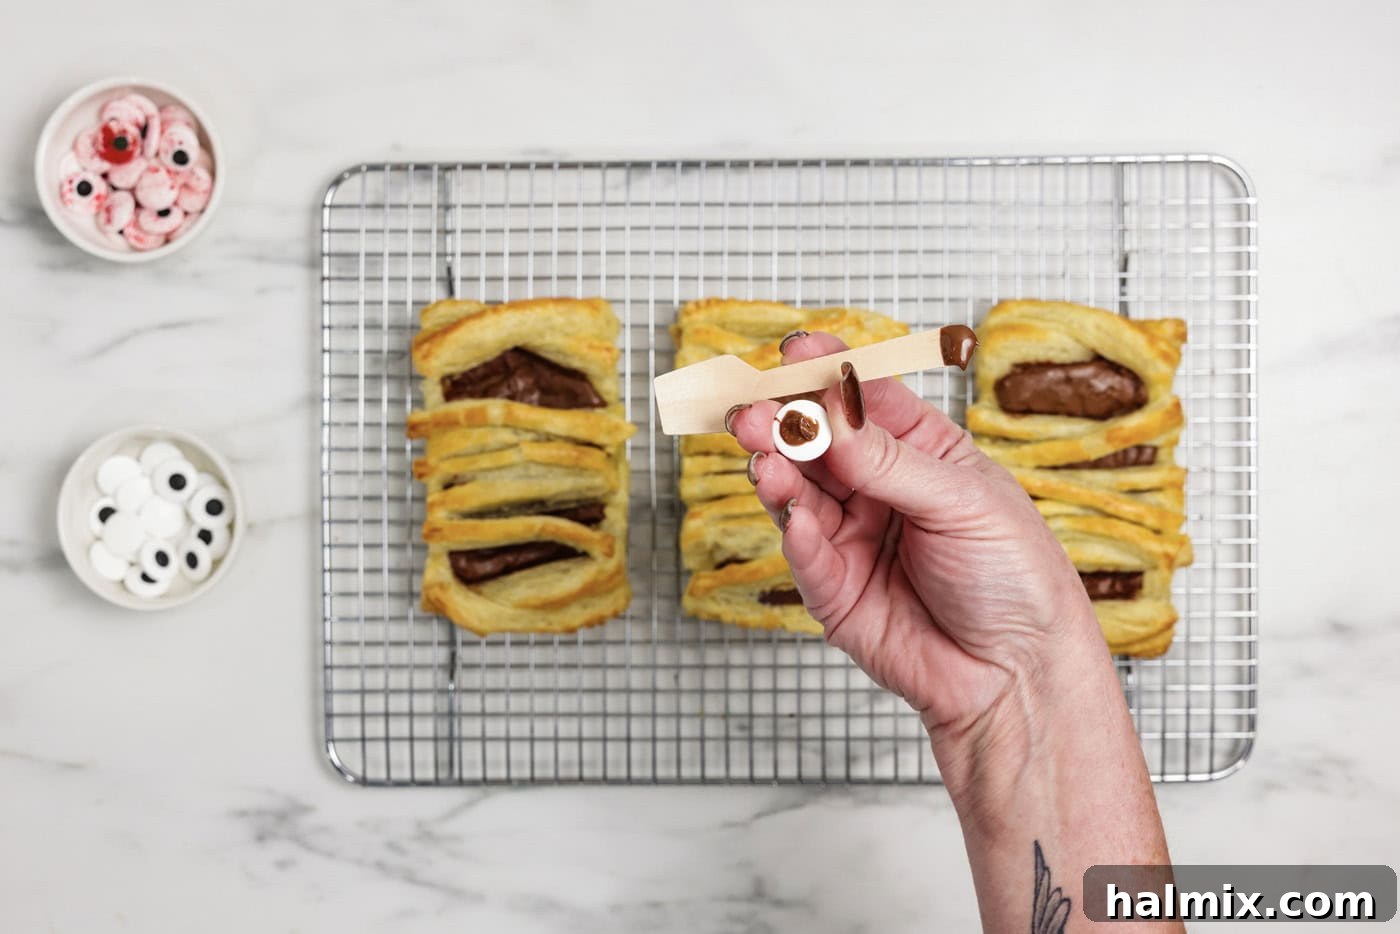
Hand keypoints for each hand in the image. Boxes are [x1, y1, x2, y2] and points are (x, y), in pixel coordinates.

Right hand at [728, 332, 1108, 771]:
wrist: (1019, 673)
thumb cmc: (1015, 578)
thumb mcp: (963, 502)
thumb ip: (889, 462)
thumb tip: (831, 415)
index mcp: (920, 451)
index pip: (862, 400)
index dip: (828, 375)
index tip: (797, 352)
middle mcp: (879, 489)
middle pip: (817, 445)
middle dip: (783, 425)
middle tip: (753, 413)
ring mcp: (853, 538)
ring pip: (799, 495)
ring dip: (779, 475)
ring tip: (767, 462)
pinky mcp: (834, 590)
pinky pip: (805, 555)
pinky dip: (797, 535)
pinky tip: (799, 518)